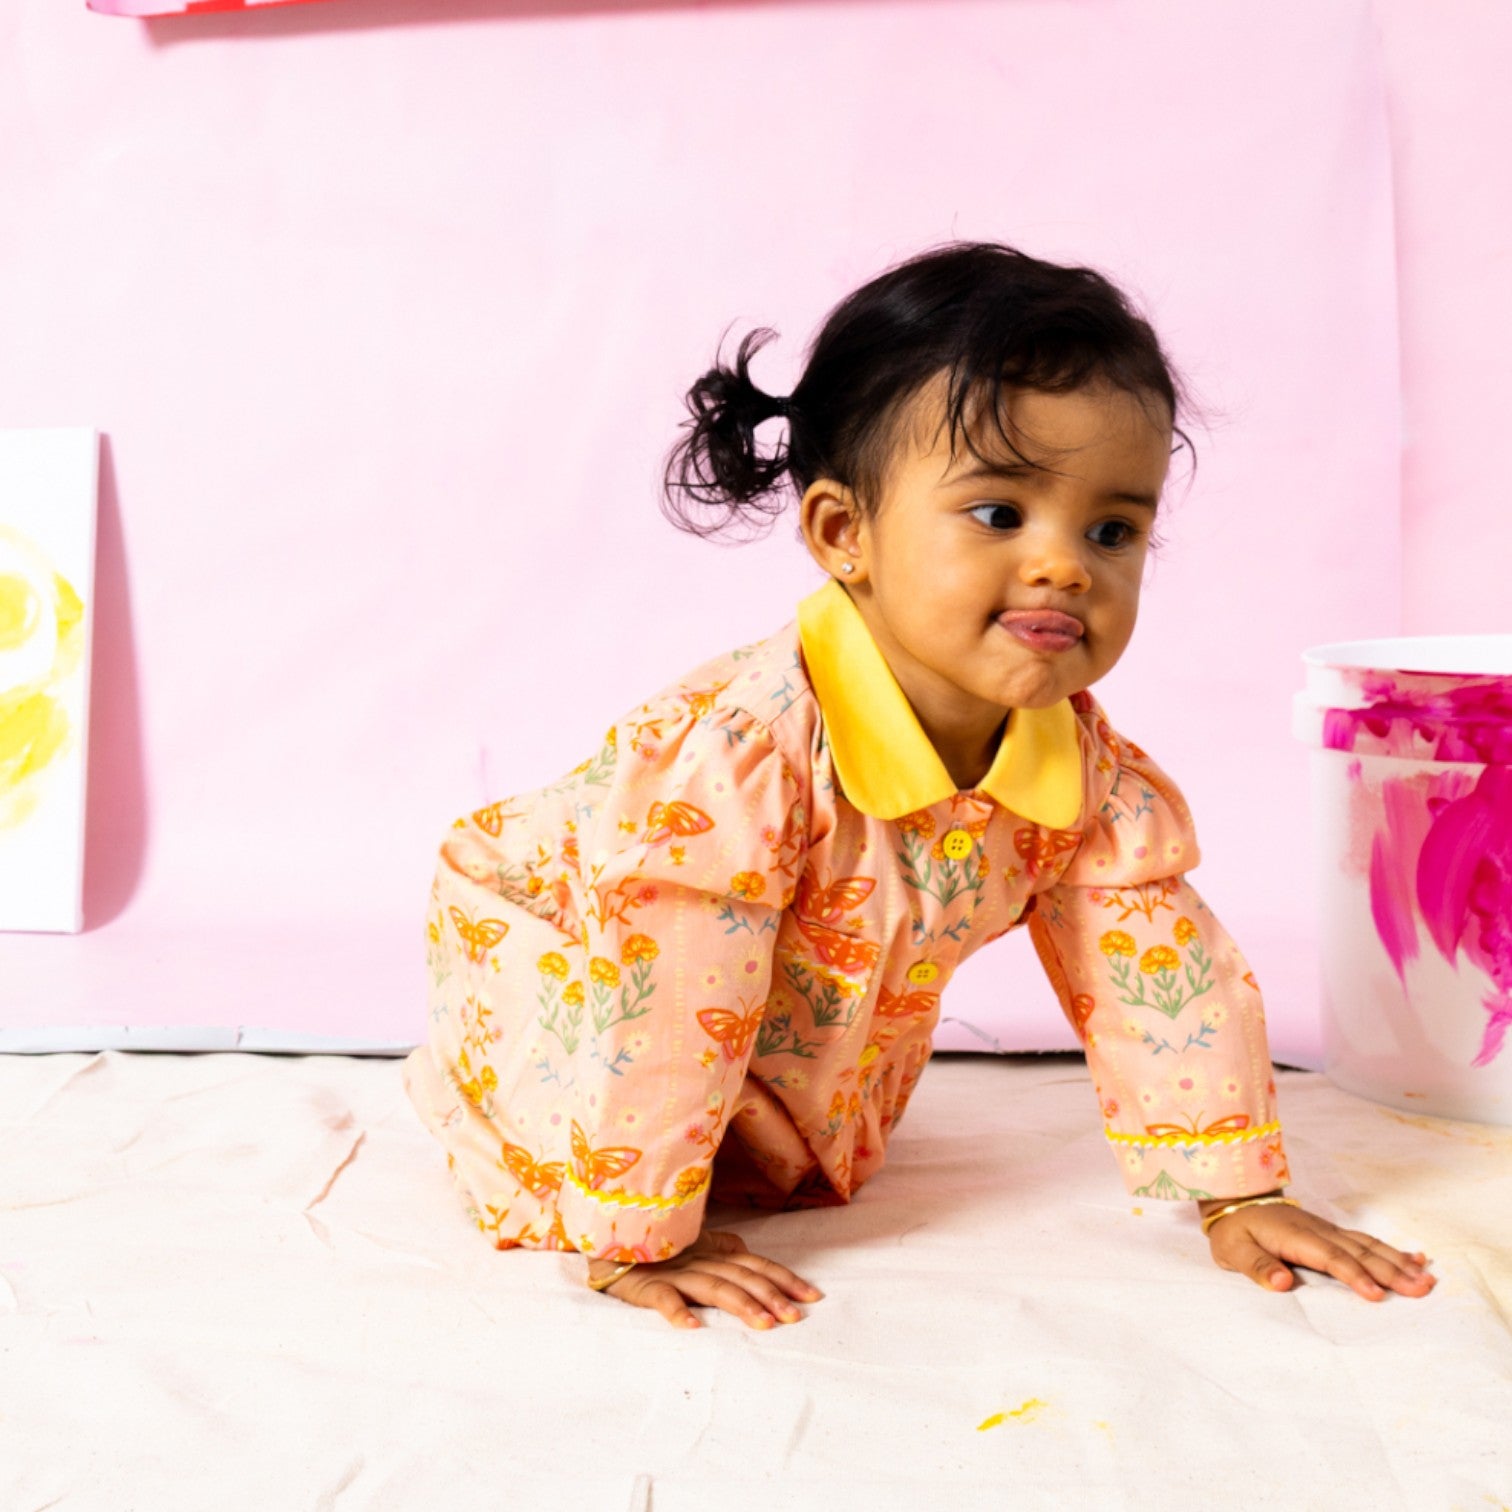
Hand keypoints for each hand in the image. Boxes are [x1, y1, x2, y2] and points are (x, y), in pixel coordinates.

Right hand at [585, 1229, 822, 1330]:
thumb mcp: (693, 1246)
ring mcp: (673, 1271)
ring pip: (712, 1286)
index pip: (756, 1265)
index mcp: (713, 1253)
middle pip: (741, 1276)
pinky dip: (678, 1311)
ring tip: (763, 1325)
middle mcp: (699, 1259)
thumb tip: (748, 1252)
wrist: (605, 1237)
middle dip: (771, 1295)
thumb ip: (721, 1249)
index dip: (784, 1278)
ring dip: (739, 1305)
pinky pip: (662, 1298)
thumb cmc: (654, 1247)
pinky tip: (693, 1328)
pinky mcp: (643, 1284)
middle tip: (795, 1317)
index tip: (814, 1297)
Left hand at [1203, 1197, 1436, 1300]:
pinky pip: (1367, 1241)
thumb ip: (1257, 1266)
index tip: (1377, 1295)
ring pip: (1369, 1246)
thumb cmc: (1235, 1231)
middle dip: (1392, 1272)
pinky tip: (1417, 1259)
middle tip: (1423, 1290)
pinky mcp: (1334, 1234)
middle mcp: (1318, 1231)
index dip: (1354, 1275)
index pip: (1330, 1258)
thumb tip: (1282, 1282)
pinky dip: (1394, 1251)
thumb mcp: (1234, 1250)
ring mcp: (1329, 1231)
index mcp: (1295, 1236)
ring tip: (1428, 1280)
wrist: (1237, 1200)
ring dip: (1400, 1263)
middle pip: (1360, 1252)